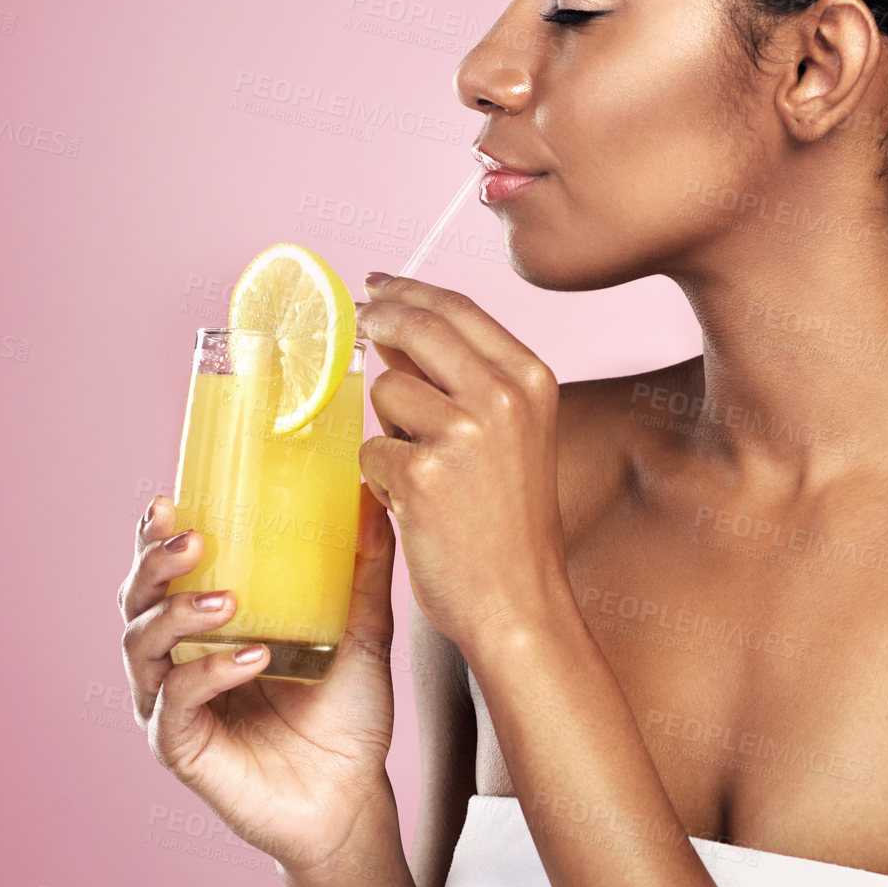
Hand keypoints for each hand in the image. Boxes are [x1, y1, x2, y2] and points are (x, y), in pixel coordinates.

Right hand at [117, 484, 400, 877]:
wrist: (355, 794)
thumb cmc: (348, 714)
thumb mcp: (364, 631)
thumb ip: (365, 570)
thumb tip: (371, 499)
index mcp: (210, 625)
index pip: (167, 572)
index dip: (155, 536)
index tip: (168, 499)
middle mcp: (179, 661)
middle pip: (136, 602)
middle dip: (154, 565)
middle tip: (193, 541)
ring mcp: (174, 705)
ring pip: (140, 647)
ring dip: (176, 614)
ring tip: (228, 601)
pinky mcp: (181, 748)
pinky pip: (174, 704)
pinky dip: (206, 674)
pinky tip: (250, 658)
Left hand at [353, 274, 570, 650]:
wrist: (519, 599)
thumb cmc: (510, 522)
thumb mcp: (513, 434)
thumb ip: (465, 379)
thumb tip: (396, 331)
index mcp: (531, 379)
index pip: (458, 308)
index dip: (409, 290)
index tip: (378, 287)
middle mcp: (503, 396)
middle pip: (416, 326)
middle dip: (376, 320)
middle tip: (356, 324)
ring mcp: (463, 434)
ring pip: (385, 393)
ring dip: (387, 428)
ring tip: (421, 472)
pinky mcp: (422, 475)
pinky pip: (370, 452)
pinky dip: (381, 479)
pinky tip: (413, 506)